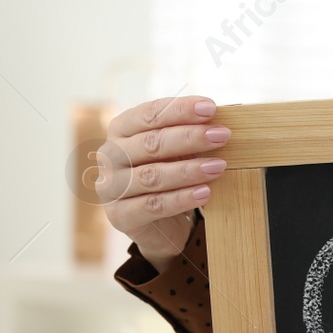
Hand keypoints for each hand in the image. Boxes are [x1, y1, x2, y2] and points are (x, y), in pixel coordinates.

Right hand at [97, 95, 230, 271]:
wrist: (160, 224)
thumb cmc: (169, 176)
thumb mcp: (176, 150)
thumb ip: (188, 134)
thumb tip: (217, 123)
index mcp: (121, 129)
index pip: (149, 114)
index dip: (180, 110)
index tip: (211, 108)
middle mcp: (110, 156)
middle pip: (150, 143)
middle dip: (190, 137)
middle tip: (222, 136)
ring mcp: (111, 187)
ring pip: (151, 175)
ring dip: (188, 170)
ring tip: (218, 166)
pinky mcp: (120, 216)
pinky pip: (154, 205)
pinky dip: (181, 198)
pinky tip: (205, 193)